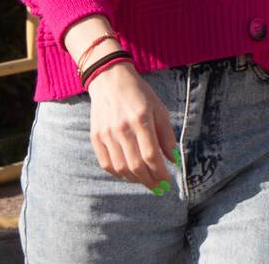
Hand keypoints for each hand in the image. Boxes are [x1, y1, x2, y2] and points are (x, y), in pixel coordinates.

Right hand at [87, 62, 177, 191]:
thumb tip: (173, 159)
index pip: (151, 154)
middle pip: (135, 165)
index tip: (168, 182)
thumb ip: (166, 134)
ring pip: (121, 167)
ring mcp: (106, 134)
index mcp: (141, 119)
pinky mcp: (95, 137)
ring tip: (147, 182)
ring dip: (135, 179)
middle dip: (150, 180)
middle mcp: (122, 128)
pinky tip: (130, 175)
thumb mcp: (160, 108)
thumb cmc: (140, 94)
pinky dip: (119, 173)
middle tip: (159, 188)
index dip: (160, 172)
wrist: (110, 81)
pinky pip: (106, 163)